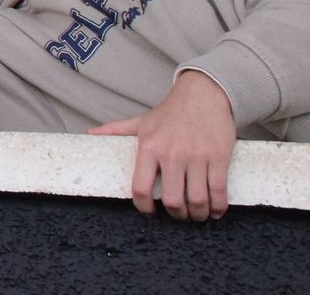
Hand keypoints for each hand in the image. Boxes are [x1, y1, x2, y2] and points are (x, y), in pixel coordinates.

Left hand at [89, 70, 236, 220]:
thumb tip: (90, 134)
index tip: (150, 212)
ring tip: (198, 214)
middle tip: (179, 215)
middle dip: (177, 215)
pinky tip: (216, 210)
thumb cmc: (171, 111)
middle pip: (172, 200)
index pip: (140, 187)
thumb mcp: (141, 121)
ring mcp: (196, 157)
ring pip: (198, 200)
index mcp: (149, 148)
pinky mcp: (218, 157)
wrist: (203, 93)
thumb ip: (116, 130)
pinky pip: (219, 191)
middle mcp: (171, 154)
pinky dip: (219, 207)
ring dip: (198, 215)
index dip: (144, 207)